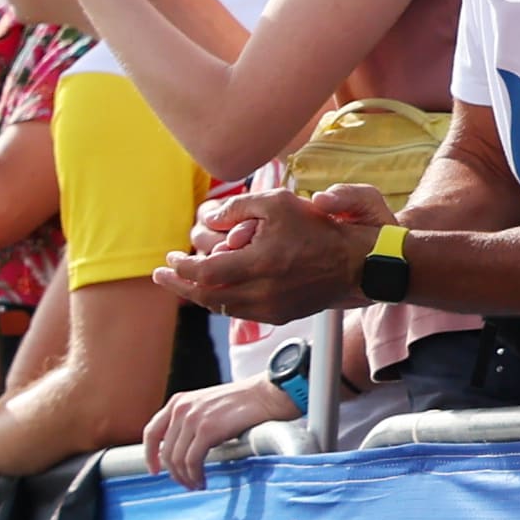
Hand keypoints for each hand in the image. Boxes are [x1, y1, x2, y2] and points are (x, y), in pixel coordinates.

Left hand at [143, 376, 295, 490]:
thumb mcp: (206, 407)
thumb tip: (181, 451)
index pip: (151, 432)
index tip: (154, 470)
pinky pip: (192, 460)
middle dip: (173, 472)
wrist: (266, 395)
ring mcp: (192, 418)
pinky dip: (195, 475)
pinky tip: (202, 481)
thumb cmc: (242, 404)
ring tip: (195, 485)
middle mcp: (180, 409)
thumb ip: (190, 423)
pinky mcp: (207, 429)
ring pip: (177, 458)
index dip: (150, 455)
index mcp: (177, 402)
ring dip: (185, 477)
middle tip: (185, 484)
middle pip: (165, 450)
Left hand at [157, 184, 385, 323]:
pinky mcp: (280, 315)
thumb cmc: (320, 228)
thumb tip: (208, 218)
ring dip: (199, 294)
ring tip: (182, 281)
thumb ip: (239, 207)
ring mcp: (271, 308)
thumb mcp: (278, 204)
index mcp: (260, 265)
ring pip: (221, 307)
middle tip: (161, 275)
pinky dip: (221, 301)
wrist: (358, 263)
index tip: (170, 258)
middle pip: (206, 296)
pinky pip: (240, 312)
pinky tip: (213, 289)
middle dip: (179, 286)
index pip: (205, 274)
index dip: (182, 268)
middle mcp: (263, 292)